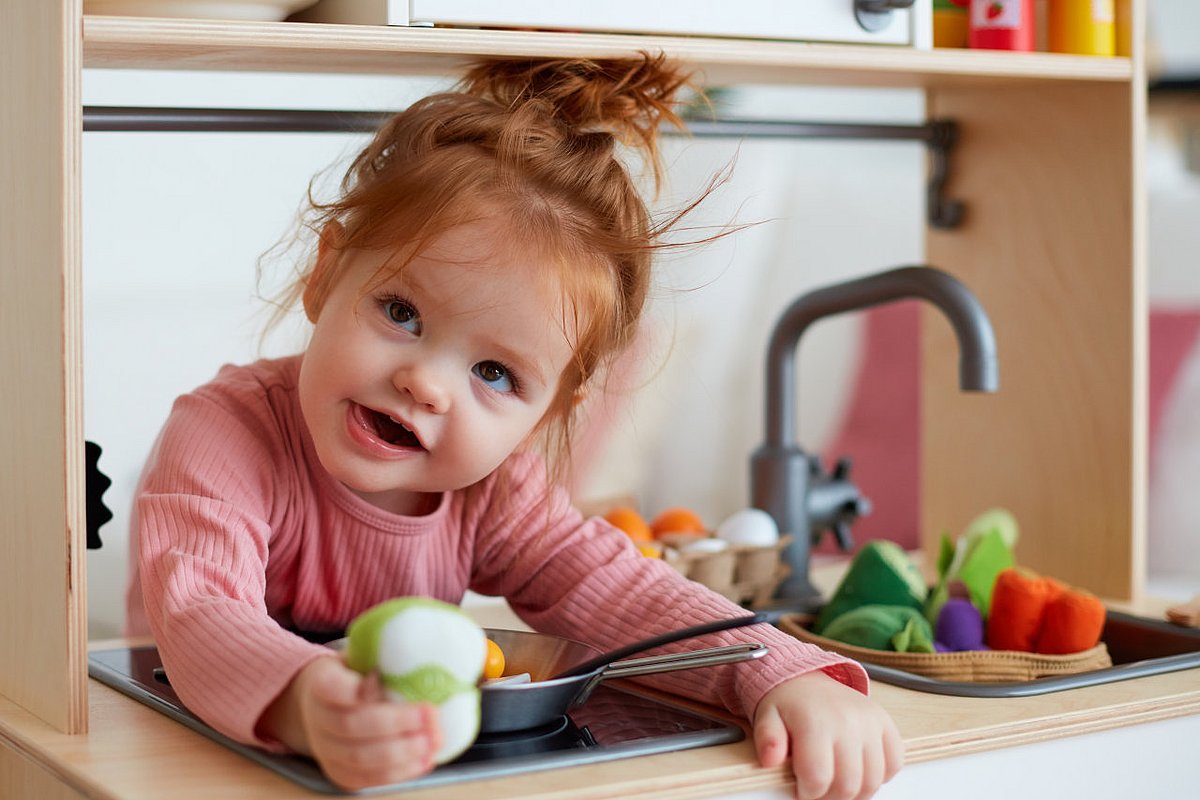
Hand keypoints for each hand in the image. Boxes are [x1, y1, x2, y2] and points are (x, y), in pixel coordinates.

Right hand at [258, 655, 440, 789]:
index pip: (330, 687)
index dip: (354, 688)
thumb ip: (387, 644)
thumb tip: (437, 620)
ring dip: (401, 752)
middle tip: (430, 714)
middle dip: (395, 723)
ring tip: (433, 740)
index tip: (379, 679)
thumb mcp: (360, 653)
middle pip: (351, 725)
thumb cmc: (352, 675)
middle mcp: (318, 718)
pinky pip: (367, 779)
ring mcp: (326, 749)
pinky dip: (398, 772)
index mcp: (321, 682)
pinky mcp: (339, 772)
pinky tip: (424, 758)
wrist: (320, 706)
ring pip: (360, 757)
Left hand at [753, 671, 902, 799]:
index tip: (801, 789)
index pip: (818, 778)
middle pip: (848, 785)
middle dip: (830, 797)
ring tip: (836, 782)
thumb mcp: (767, 718)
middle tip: (818, 790)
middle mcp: (848, 721)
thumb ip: (768, 740)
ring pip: (873, 781)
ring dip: (855, 792)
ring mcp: (871, 722)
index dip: (807, 793)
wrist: (807, 680)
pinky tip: (859, 771)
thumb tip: (770, 760)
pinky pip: (895, 763)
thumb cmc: (788, 704)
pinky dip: (880, 776)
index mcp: (816, 721)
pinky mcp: (886, 724)